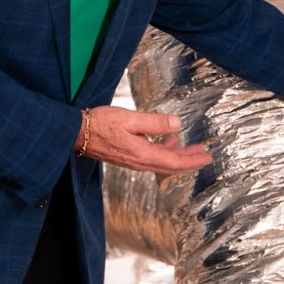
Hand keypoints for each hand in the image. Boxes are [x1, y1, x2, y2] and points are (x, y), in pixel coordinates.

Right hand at [79, 106, 211, 173]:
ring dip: (179, 155)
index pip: (175, 162)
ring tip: (192, 147)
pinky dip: (165, 151)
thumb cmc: (100, 124)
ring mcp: (134, 161)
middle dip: (190, 160)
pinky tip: (168, 141)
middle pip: (171, 165)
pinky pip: (153, 158)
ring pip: (163, 162)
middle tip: (205, 154)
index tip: (207, 157)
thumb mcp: (130, 118)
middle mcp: (140, 161)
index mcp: (142, 154)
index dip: (193, 160)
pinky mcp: (128, 157)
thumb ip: (155, 122)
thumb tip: (178, 124)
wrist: (76, 134)